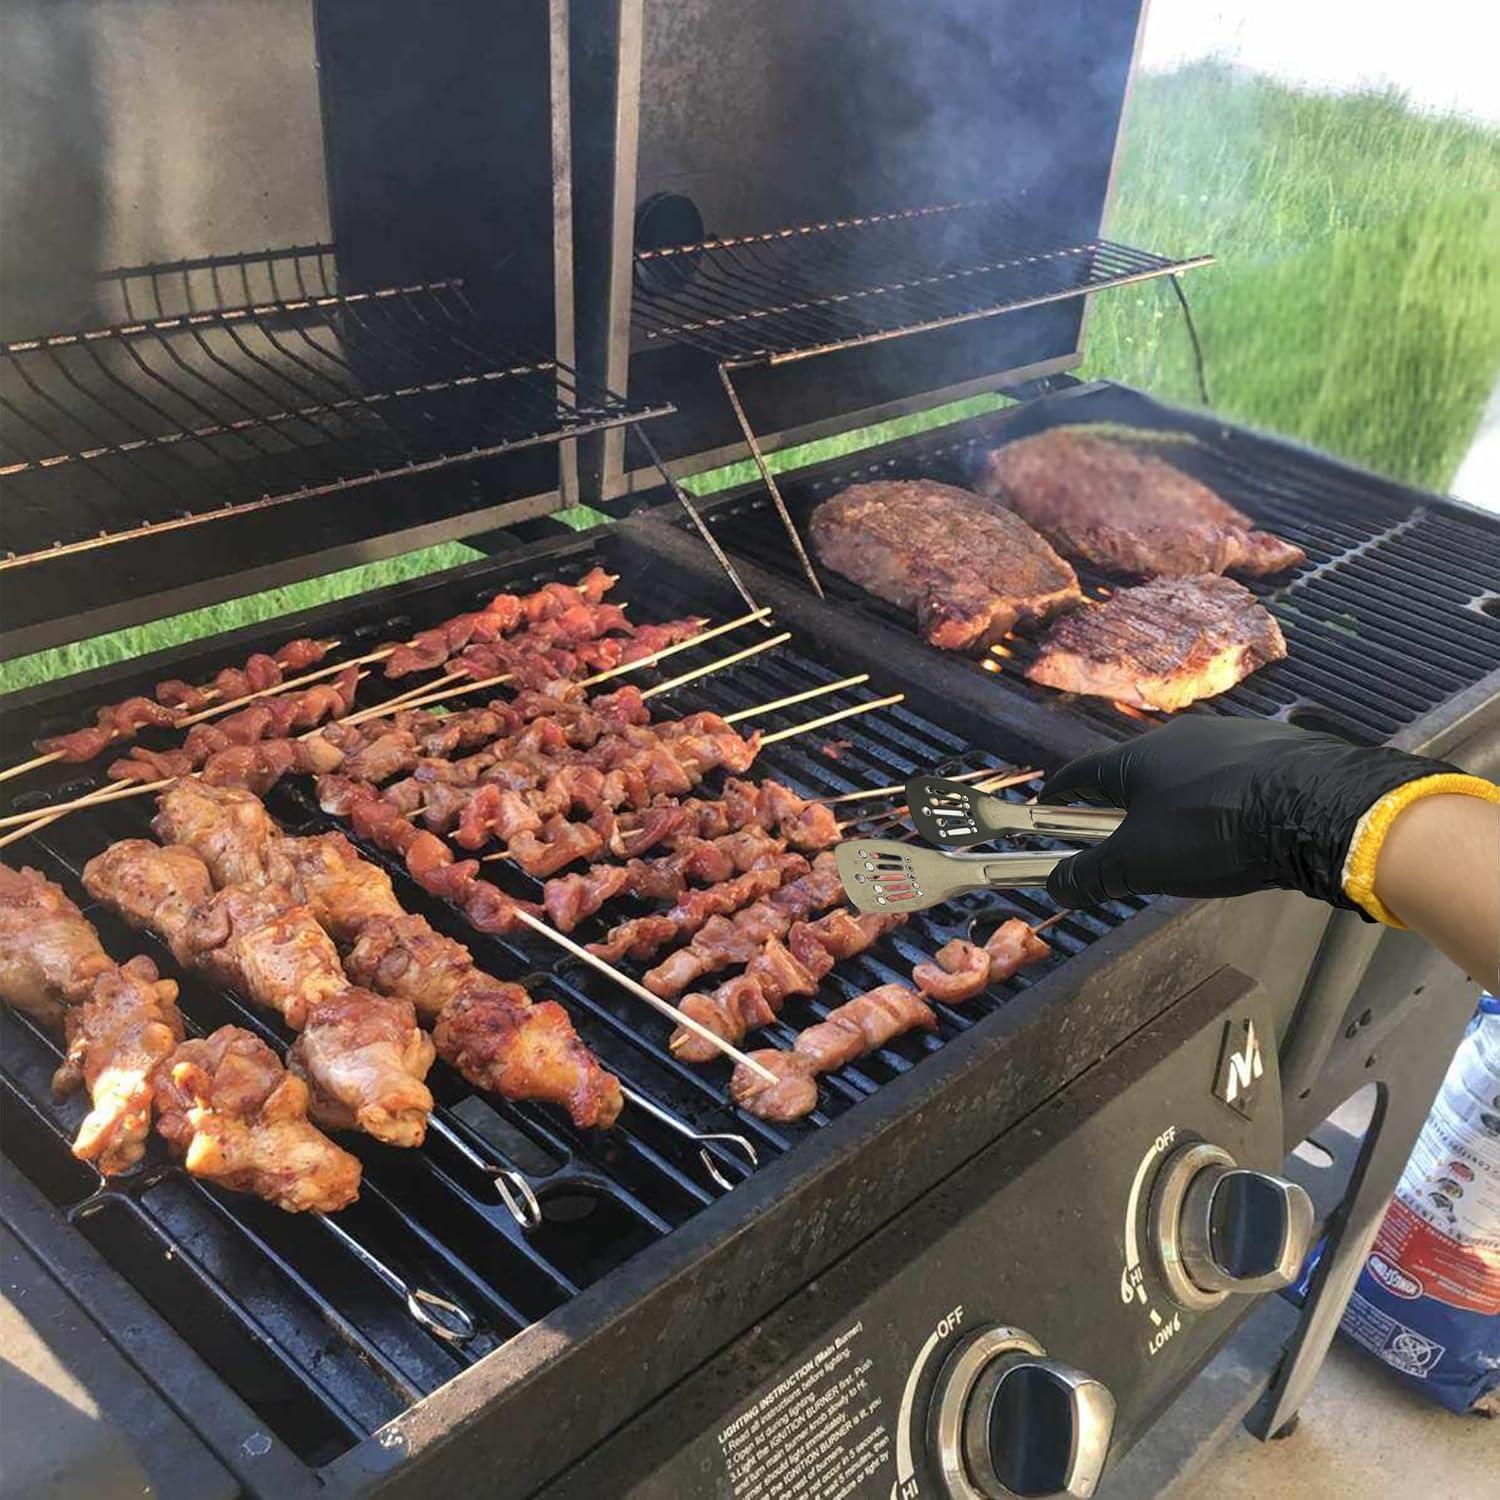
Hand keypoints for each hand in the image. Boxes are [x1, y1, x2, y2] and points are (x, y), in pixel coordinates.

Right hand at [1038, 718, 1460, 910]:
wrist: (1320, 805)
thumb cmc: (1212, 829)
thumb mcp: (1141, 862)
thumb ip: (1093, 874)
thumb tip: (1053, 885)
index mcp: (1138, 757)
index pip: (1084, 772)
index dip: (1063, 791)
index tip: (1049, 804)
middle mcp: (1182, 735)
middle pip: (1139, 769)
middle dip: (1124, 799)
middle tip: (1121, 831)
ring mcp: (1234, 737)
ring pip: (1190, 768)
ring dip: (1177, 796)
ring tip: (1184, 832)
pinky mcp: (1278, 748)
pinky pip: (1235, 773)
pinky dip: (1223, 796)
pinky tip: (1238, 821)